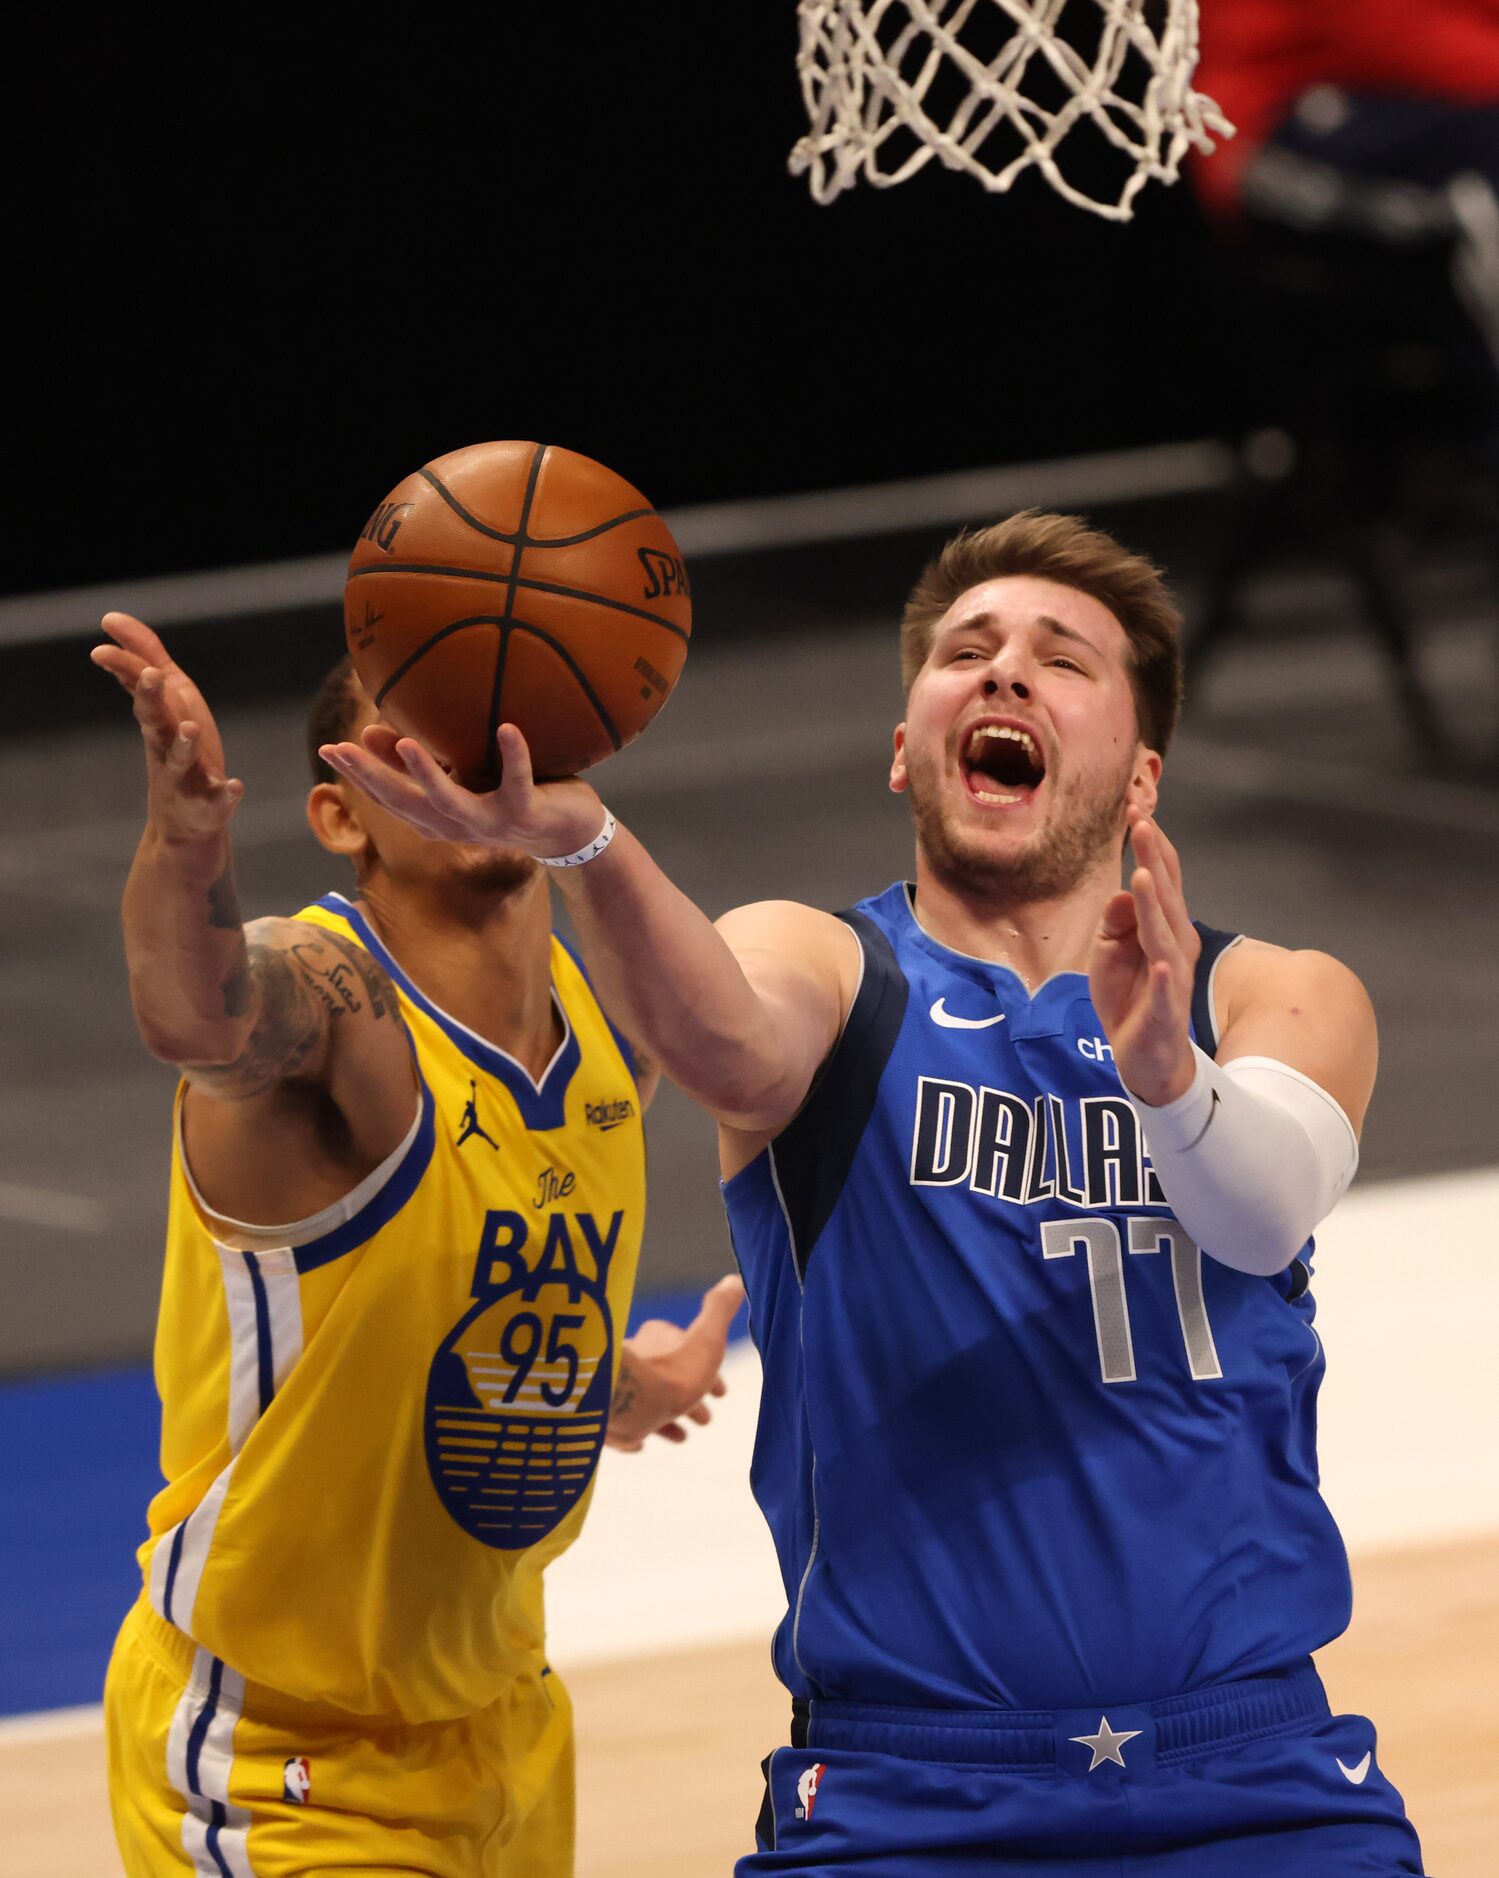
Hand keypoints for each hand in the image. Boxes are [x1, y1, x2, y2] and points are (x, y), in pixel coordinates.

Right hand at [91, 613, 243, 838]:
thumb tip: (112, 620)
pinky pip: (218, 799)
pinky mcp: (210, 805)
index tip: (101, 651)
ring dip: (185, 745)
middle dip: (151, 699)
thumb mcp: (167, 701)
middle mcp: (166, 747)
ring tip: (191, 729)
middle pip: (155, 720)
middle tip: (150, 676)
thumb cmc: (176, 751)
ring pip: (182, 760)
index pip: (138, 690)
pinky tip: (235, 785)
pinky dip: (226, 794)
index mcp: (159, 720)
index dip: (123, 669)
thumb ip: (146, 659)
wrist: (185, 825)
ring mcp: (186, 778)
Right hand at [320, 722, 604, 860]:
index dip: (358, 777)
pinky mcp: (526, 814)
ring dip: (428, 776)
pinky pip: (519, 783)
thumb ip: (420, 763)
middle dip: (371, 778)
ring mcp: (492, 822)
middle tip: (339, 750)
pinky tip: (507, 728)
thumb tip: (374, 732)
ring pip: (453, 803)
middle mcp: (458, 825)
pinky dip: (514, 757)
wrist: (570, 834)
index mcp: (439, 818)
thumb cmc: (510, 798)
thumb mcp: (462, 780)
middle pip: (407, 804)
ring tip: (406, 744)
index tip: (328, 751)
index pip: (389, 799)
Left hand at [606, 1275, 746, 1451]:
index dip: (708, 1371)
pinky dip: (635, 1431)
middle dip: (690, 1398)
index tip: (723, 1392)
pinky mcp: (607, 1417)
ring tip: (682, 1436)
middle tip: (705, 1419)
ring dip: (667, 1419)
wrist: (629, 1403)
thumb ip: (720, 1310)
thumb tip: (735, 1280)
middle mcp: (636, 1359)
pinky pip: (622, 1424)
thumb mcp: (707, 1339)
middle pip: (668, 1378)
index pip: (687, 1350)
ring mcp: (620, 1389)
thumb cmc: (673, 1371)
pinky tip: (641, 1442)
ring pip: (647, 1403)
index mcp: (658, 1339)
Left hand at [1088, 814, 1200, 1105]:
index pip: (1160, 879)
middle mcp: (1175, 945)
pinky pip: (1165, 991)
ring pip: (1165, 936)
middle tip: (1141, 824)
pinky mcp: (1164, 1010)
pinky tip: (1160, 961)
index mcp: (1164, 927)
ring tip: (1143, 875)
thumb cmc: (1129, 997)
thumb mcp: (1110, 952)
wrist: (1146, 1056)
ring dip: (1156, 907)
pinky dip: (1163, 976)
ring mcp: (1173, 977)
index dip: (1150, 846)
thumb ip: (1117, 920)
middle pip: (1166, 897)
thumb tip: (1123, 890)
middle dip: (1154, 860)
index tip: (1134, 809)